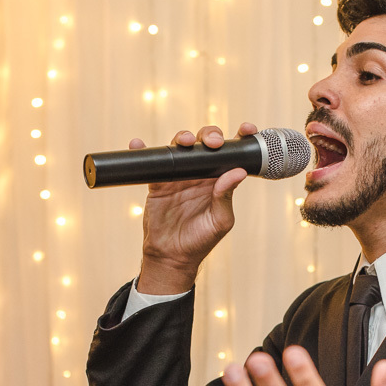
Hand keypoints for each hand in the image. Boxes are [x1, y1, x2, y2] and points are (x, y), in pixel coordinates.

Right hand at [133, 122, 258, 292]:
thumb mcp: (220, 220)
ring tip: (184, 141)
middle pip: (205, 143)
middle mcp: (200, 173)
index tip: (247, 129)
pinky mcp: (158, 181)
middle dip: (210, 135)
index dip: (240, 138)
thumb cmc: (200, 240)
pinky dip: (142, 150)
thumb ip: (226, 196)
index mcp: (220, 180)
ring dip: (182, 138)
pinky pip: (152, 162)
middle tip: (212, 142)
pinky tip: (138, 143)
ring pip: (181, 147)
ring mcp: (179, 175)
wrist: (172, 256)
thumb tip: (238, 172)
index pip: (231, 154)